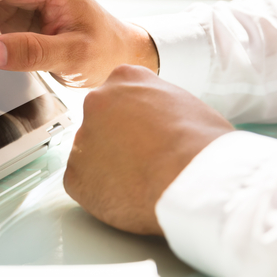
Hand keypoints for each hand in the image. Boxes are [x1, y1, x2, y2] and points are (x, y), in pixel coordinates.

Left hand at [63, 65, 233, 234]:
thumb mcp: (186, 105)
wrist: (193, 181)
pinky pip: (84, 185)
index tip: (148, 136)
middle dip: (118, 143)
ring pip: (90, 156)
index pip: (120, 96)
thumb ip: (158, 106)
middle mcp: (96, 102)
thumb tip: (156, 122)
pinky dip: (101, 194)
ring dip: (109, 168)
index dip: (136, 121)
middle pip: (101, 124)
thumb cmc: (202, 146)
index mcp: (125, 79)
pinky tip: (128, 197)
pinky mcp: (74, 175)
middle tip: (145, 162)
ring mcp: (81, 139)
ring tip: (142, 182)